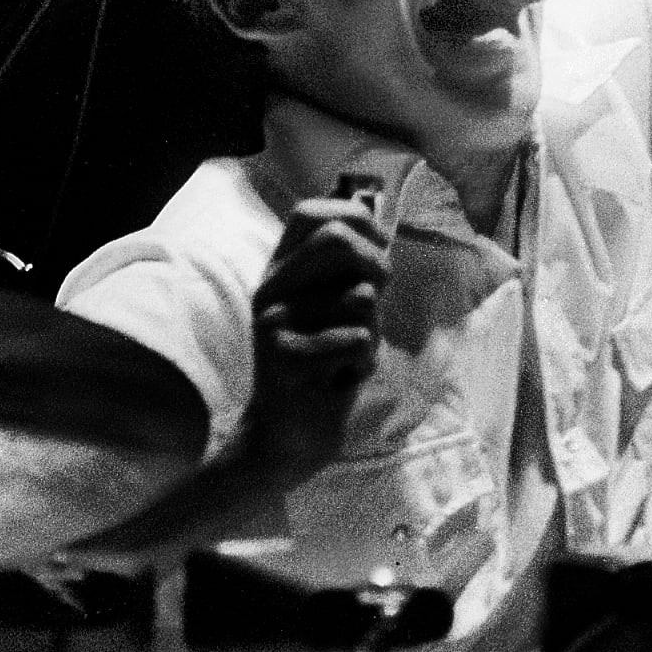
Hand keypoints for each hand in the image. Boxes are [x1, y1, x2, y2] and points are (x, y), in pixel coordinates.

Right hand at [237, 195, 385, 476]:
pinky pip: (358, 340)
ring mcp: (273, 323)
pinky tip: (339, 380)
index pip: (311, 212)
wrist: (288, 438)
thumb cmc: (323, 369)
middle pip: (336, 239)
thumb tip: (380, 229)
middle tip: (375, 305)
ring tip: (346, 356)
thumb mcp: (334, 311)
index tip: (378, 253)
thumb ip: (348, 272)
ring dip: (371, 331)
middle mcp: (270, 290)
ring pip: (359, 297)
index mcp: (279, 273)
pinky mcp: (285, 359)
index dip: (356, 220)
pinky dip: (363, 363)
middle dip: (377, 268)